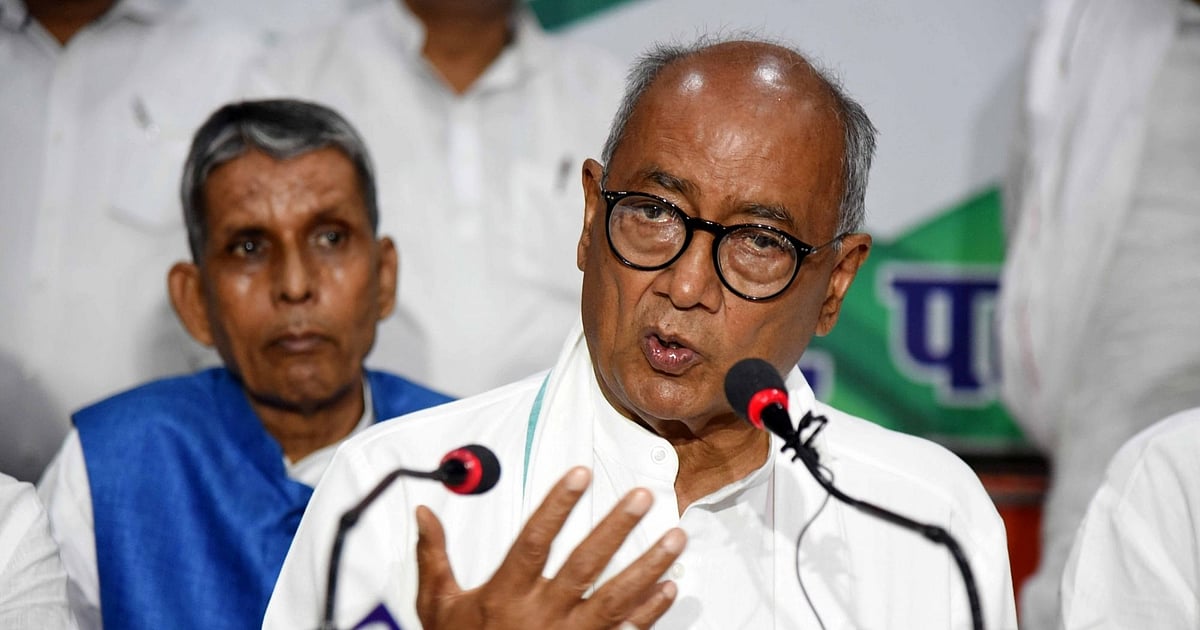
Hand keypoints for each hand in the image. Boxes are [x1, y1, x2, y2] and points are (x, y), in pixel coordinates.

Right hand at [415, 466, 685, 629]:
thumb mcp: (438, 606)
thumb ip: (434, 557)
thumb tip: (423, 515)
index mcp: (506, 595)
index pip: (535, 540)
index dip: (558, 505)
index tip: (579, 475)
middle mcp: (541, 615)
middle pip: (585, 564)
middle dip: (616, 528)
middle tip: (641, 498)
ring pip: (615, 597)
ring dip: (648, 566)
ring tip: (674, 538)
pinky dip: (649, 612)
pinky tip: (668, 588)